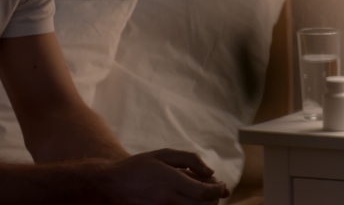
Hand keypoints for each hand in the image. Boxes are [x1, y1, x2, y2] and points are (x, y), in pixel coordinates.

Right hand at [102, 148, 229, 204]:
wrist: (110, 186)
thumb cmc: (138, 167)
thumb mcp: (164, 155)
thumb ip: (191, 160)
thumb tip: (211, 172)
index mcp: (170, 182)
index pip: (205, 193)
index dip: (218, 190)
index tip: (221, 185)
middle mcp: (167, 201)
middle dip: (215, 199)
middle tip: (216, 190)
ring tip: (203, 195)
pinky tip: (191, 200)